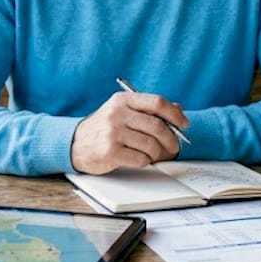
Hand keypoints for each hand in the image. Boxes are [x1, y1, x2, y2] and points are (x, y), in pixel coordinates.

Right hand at [71, 91, 187, 174]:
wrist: (76, 143)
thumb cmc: (104, 127)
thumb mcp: (123, 111)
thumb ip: (149, 109)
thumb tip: (178, 110)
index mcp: (123, 100)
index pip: (157, 102)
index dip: (175, 114)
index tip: (184, 124)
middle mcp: (117, 114)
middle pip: (157, 126)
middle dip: (171, 139)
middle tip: (175, 147)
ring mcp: (113, 133)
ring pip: (151, 145)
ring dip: (158, 153)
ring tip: (154, 154)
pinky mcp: (110, 152)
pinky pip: (141, 159)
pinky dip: (145, 161)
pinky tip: (139, 158)